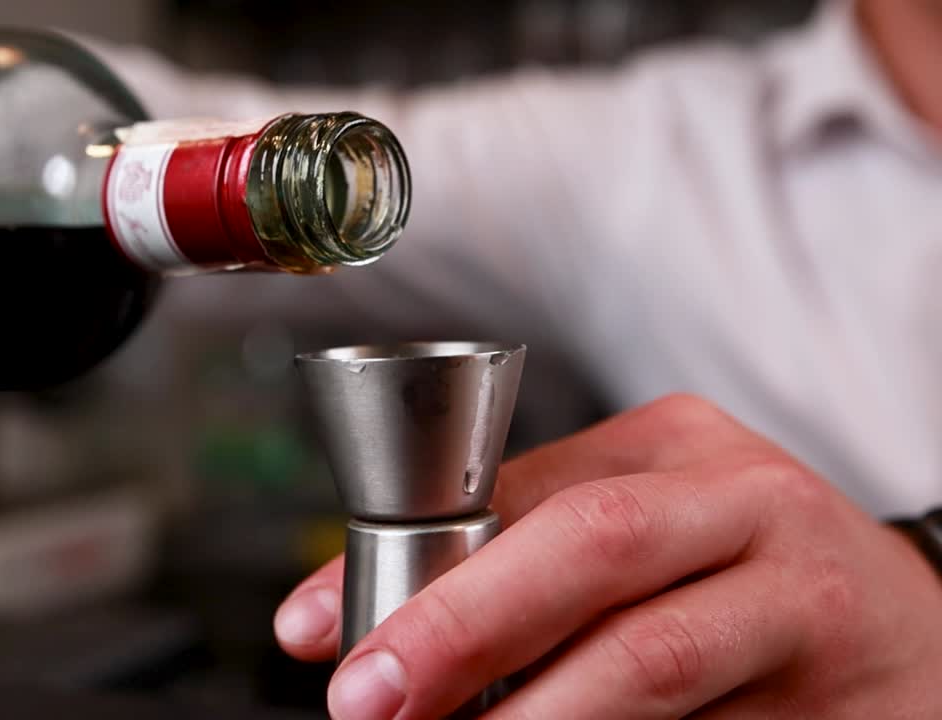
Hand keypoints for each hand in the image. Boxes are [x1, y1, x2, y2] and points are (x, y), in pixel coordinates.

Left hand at [275, 394, 941, 718]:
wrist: (918, 627)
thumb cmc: (744, 572)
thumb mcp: (647, 528)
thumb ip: (521, 558)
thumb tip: (356, 629)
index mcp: (677, 446)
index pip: (522, 492)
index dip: (414, 568)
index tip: (320, 634)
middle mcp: (747, 503)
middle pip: (592, 548)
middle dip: (464, 625)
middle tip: (373, 700)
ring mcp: (802, 599)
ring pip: (650, 656)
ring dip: (535, 714)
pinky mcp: (839, 699)